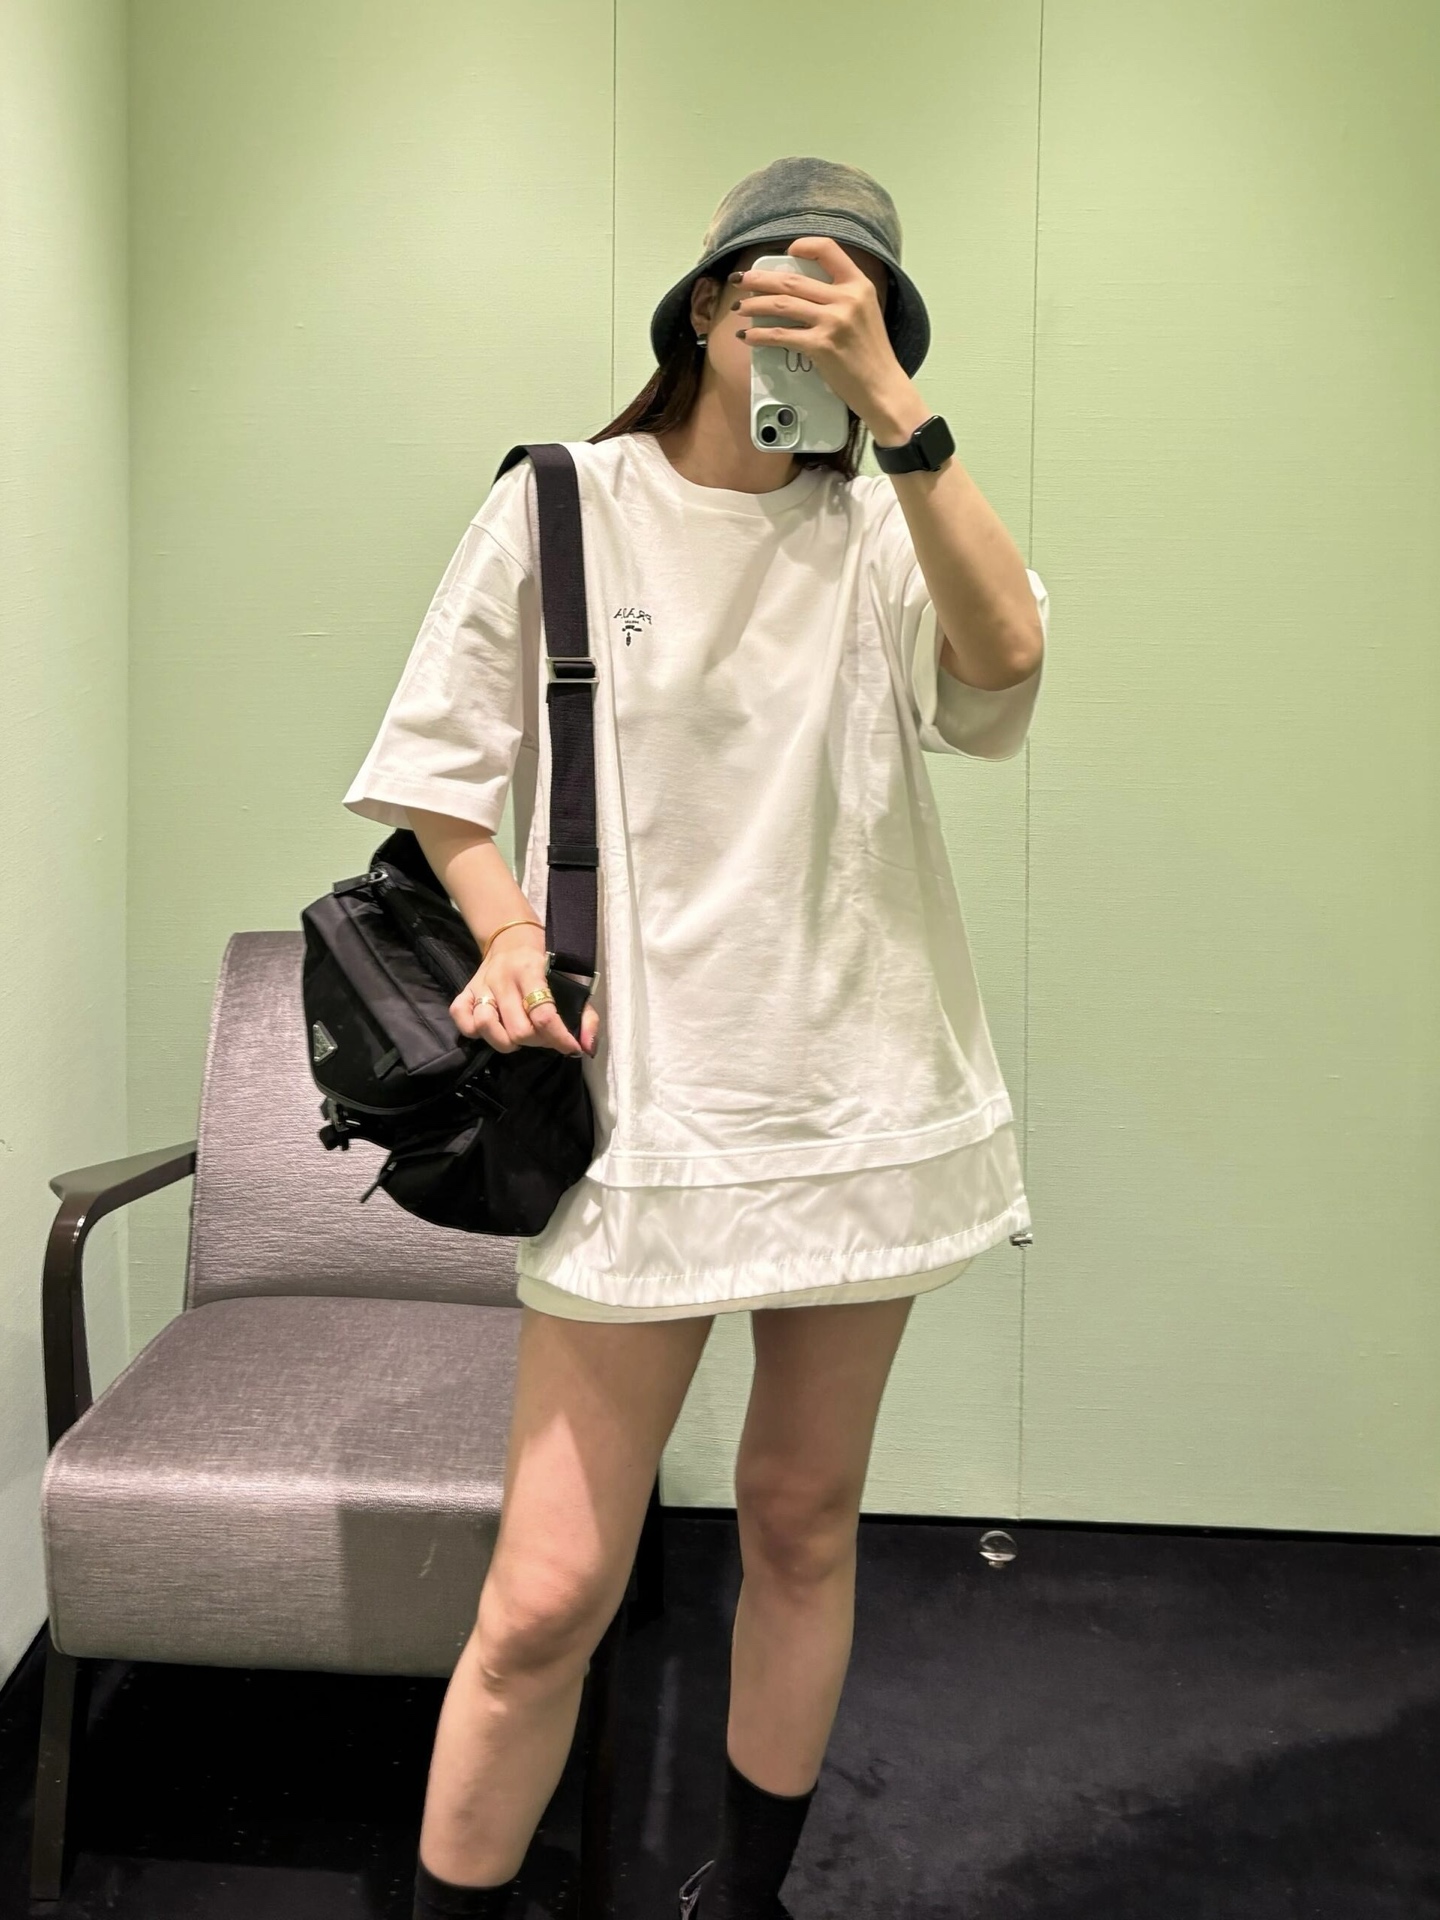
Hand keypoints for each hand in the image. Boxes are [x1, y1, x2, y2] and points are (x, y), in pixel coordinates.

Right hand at [450, 926, 599, 1056]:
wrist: (512, 937)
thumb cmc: (546, 960)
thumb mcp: (571, 979)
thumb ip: (585, 1015)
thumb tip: (587, 1047)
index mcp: (530, 971)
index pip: (543, 1015)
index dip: (559, 1038)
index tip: (571, 1048)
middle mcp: (502, 979)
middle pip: (518, 1030)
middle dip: (536, 1042)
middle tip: (544, 1035)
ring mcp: (480, 987)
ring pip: (487, 1029)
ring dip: (507, 1041)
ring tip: (520, 1034)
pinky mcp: (464, 993)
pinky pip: (462, 1021)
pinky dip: (476, 1032)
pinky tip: (495, 1028)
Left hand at [730, 234, 909, 429]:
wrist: (883, 388)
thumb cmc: (872, 355)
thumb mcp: (865, 312)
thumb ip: (841, 296)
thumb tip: (802, 291)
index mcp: (859, 285)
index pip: (828, 249)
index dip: (804, 246)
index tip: (785, 253)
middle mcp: (846, 298)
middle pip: (793, 280)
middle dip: (759, 278)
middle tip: (741, 279)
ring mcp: (833, 322)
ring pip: (782, 304)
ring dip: (754, 305)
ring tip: (739, 307)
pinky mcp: (821, 346)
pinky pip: (781, 335)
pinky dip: (760, 335)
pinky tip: (748, 336)